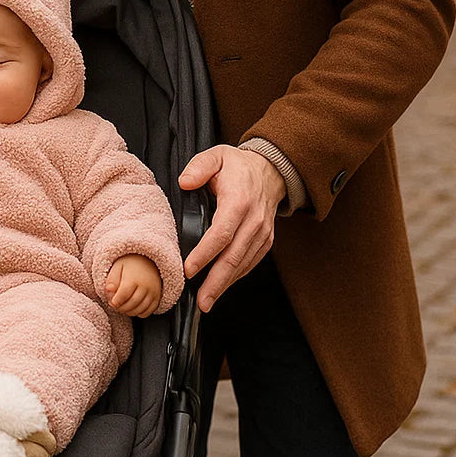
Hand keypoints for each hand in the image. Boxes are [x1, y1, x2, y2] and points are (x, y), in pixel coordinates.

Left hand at [104, 253, 162, 317]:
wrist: (148, 260)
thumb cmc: (130, 264)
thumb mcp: (118, 266)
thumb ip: (112, 279)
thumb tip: (109, 290)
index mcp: (134, 277)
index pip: (124, 294)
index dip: (116, 301)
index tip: (112, 303)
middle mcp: (146, 285)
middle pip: (133, 303)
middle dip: (122, 308)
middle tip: (116, 307)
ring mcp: (153, 292)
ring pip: (141, 309)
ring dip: (130, 312)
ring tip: (123, 308)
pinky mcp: (157, 297)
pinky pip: (149, 311)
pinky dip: (140, 313)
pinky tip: (133, 309)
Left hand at [179, 145, 286, 312]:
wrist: (270, 170)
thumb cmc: (238, 165)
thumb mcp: (216, 155)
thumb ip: (199, 166)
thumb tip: (185, 182)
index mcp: (239, 201)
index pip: (222, 233)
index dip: (205, 253)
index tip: (189, 269)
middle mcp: (254, 221)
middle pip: (234, 257)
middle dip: (216, 282)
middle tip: (201, 301)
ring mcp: (262, 233)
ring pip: (243, 264)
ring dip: (225, 285)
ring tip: (207, 301)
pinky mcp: (266, 241)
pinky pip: (250, 263)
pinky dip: (236, 277)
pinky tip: (222, 287)